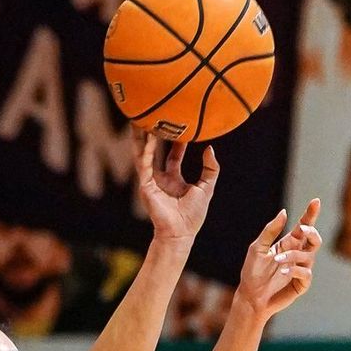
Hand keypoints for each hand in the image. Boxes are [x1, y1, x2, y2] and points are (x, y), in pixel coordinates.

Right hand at [136, 130, 219, 248]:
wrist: (181, 233)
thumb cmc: (193, 216)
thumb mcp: (207, 187)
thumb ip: (211, 168)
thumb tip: (209, 148)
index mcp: (174, 179)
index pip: (173, 156)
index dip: (177, 142)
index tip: (182, 126)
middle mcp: (160, 178)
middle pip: (154, 151)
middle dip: (152, 136)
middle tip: (152, 117)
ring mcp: (151, 182)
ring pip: (143, 155)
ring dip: (141, 138)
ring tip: (139, 119)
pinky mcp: (146, 186)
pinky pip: (144, 165)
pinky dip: (146, 151)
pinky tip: (148, 138)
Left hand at [236, 199, 320, 320]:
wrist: (250, 297)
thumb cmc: (253, 272)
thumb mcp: (257, 248)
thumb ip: (270, 230)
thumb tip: (284, 212)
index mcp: (289, 243)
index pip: (304, 226)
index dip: (311, 214)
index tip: (315, 201)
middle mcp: (298, 255)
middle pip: (315, 240)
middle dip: (312, 232)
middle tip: (302, 229)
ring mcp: (301, 269)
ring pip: (308, 256)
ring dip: (293, 255)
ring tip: (277, 260)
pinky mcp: (301, 284)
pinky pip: (306, 274)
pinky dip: (295, 270)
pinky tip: (283, 272)